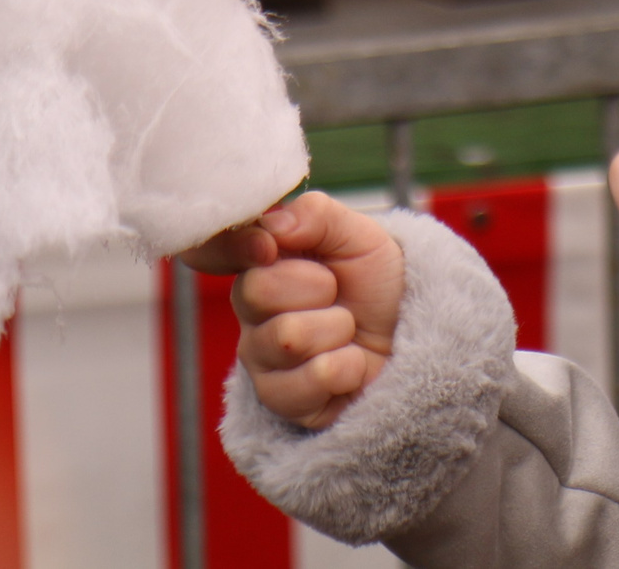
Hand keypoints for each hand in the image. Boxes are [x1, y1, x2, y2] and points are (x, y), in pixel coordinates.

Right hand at [179, 191, 403, 429]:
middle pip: (256, 291)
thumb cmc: (375, 283)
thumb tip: (272, 226)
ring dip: (337, 329)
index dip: (236, 247)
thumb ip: (315, 216)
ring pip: (287, 338)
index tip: (270, 249)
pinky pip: (308, 382)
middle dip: (317, 287)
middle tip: (335, 292)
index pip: (210, 251)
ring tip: (346, 329)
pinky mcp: (281, 401)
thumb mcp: (357, 234)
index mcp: (258, 264)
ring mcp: (261, 359)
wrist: (409, 333)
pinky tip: (348, 363)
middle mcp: (249, 312)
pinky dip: (346, 368)